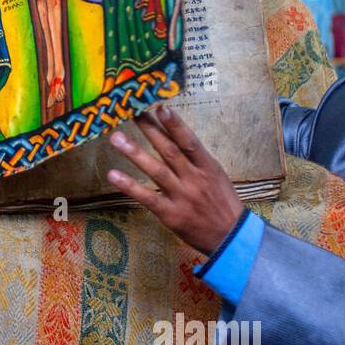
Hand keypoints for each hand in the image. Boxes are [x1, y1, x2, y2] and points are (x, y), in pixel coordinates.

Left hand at [105, 108, 244, 254]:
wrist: (231, 238)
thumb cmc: (223, 204)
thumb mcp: (216, 176)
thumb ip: (196, 159)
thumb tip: (175, 136)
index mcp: (208, 167)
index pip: (189, 141)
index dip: (175, 124)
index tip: (160, 107)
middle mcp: (194, 179)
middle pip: (169, 150)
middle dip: (150, 130)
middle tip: (132, 112)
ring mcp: (181, 196)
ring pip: (156, 170)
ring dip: (135, 153)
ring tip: (116, 138)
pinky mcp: (170, 214)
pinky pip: (147, 197)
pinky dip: (130, 186)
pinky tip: (113, 175)